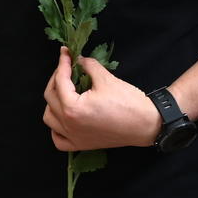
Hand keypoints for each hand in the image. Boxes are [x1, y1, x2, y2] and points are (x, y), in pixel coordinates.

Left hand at [42, 47, 159, 151]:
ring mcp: (74, 137)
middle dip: (56, 79)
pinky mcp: (82, 145)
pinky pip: (59, 139)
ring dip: (52, 102)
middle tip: (66, 67)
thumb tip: (79, 59)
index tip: (66, 53)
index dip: (62, 64)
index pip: (60, 82)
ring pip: (49, 118)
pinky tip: (62, 118)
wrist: (148, 124)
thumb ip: (88, 66)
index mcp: (73, 109)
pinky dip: (56, 129)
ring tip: (63, 90)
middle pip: (50, 97)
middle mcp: (69, 125)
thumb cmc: (129, 102)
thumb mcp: (107, 79)